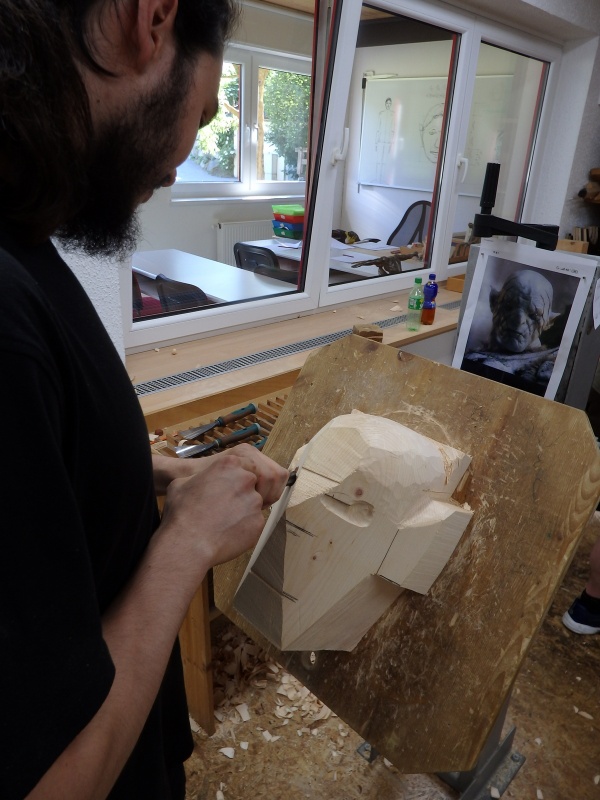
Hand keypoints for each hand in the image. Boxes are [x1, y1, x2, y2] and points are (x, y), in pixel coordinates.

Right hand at [158, 446, 287, 570]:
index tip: (225, 489)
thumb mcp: (182, 483)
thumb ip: (200, 478)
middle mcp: (246, 479)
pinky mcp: (259, 522)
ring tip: (223, 522)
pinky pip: (254, 522)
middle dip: (240, 494)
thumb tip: (203, 481)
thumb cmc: (183, 512)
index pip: (241, 466)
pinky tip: (227, 533)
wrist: (189, 543)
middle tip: (223, 507)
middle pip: (250, 484)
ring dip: (242, 511)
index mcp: (229, 464)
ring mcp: (255, 501)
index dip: (233, 479)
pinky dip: (244, 527)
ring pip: (253, 504)